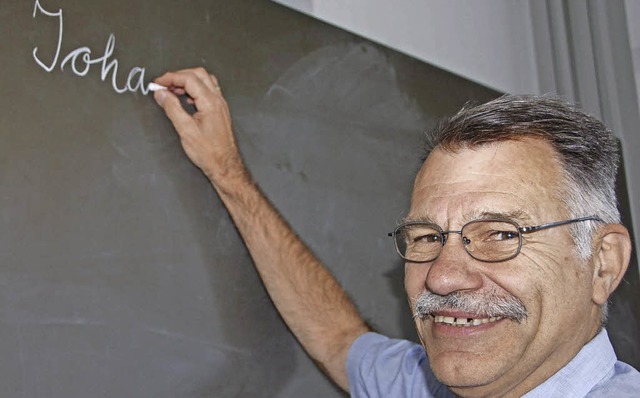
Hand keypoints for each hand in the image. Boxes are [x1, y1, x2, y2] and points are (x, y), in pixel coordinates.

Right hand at [153, 67, 245, 183]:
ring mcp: (220, 105)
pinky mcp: (219, 110)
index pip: (189, 79)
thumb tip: (161, 93)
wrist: (225, 165)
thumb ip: (172, 108)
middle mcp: (218, 100)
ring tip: (172, 91)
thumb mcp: (185, 130)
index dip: (171, 77)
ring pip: (205, 81)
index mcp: (210, 103)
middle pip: (198, 74)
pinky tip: (185, 99)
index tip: (157, 83)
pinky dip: (195, 89)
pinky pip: (208, 91)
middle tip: (164, 84)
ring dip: (187, 81)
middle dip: (179, 76)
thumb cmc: (208, 152)